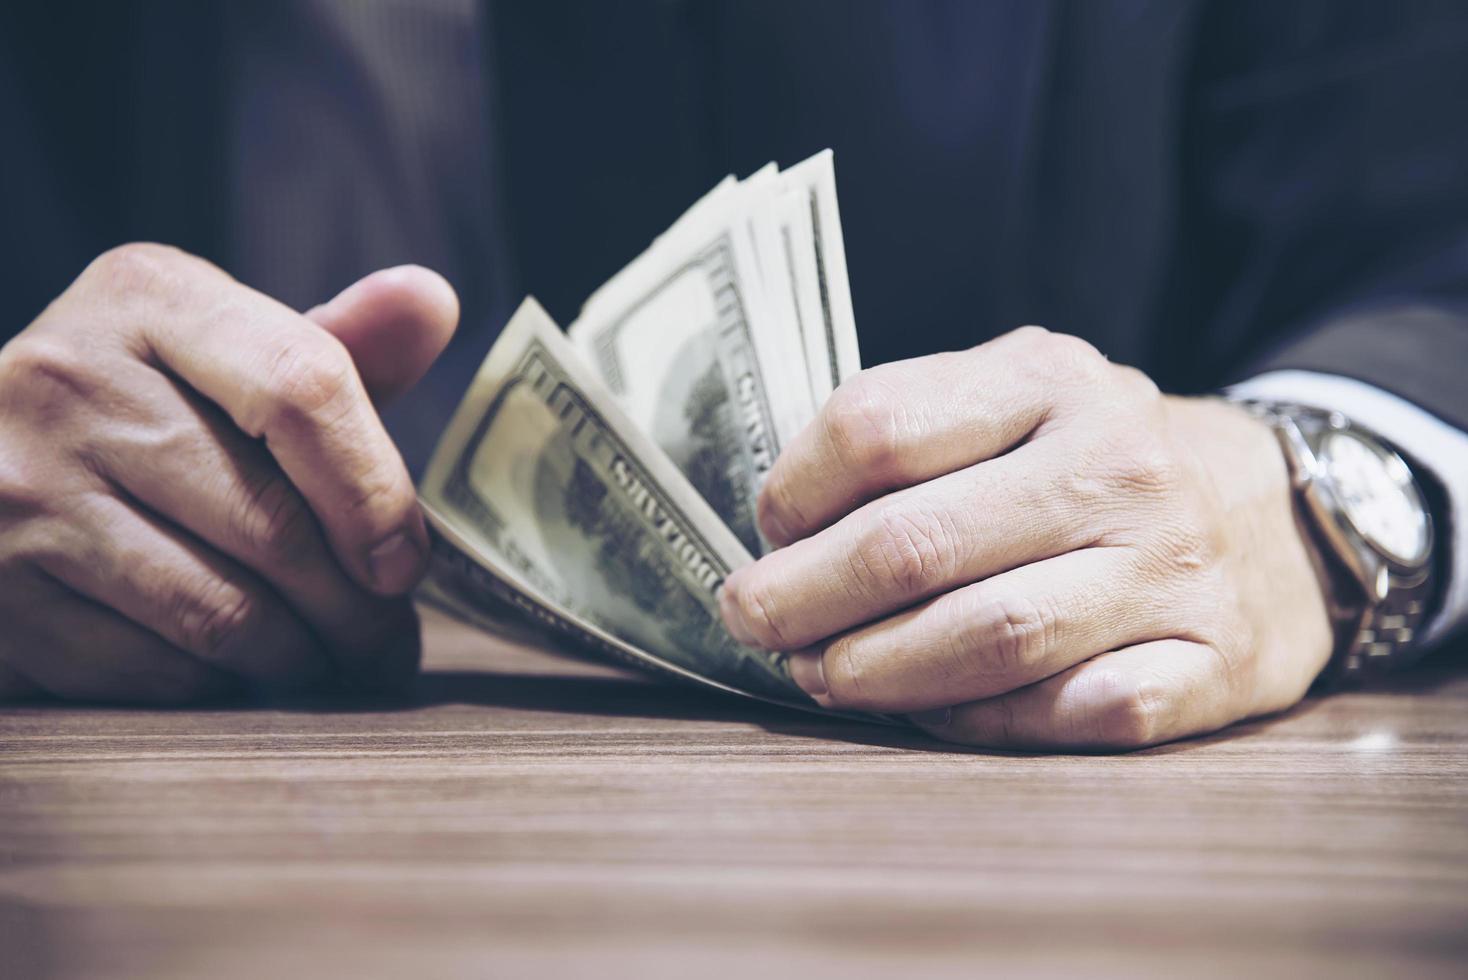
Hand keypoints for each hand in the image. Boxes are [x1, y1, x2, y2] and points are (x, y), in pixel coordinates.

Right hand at [0, 244, 457, 701]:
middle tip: (388, 643)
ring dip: (301, 660)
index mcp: (149, 297)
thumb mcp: (230, 357)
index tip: (406, 564)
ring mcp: (17, 486)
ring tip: (331, 663)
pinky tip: (239, 674)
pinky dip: (219, 687)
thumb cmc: (147, 411)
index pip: (302, 386)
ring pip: (221, 612)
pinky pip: (155, 669)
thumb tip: (433, 301)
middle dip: (356, 608)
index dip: (376, 493)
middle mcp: (66, 377)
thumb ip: (337, 344)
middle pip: (272, 522)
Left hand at [718, 327, 1333, 749]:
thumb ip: (913, 437)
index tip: (768, 534)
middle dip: (804, 599)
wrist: (1280, 515)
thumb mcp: (1019, 398)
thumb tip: (784, 533)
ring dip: (877, 673)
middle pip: (915, 544)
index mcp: (1049, 379)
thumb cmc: (1101, 464)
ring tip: (823, 677)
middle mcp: (1117, 465)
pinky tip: (936, 714)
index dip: (795, 491)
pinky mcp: (1212, 660)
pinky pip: (1075, 711)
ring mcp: (1172, 566)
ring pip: (991, 637)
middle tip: (754, 622)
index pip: (878, 425)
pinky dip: (984, 722)